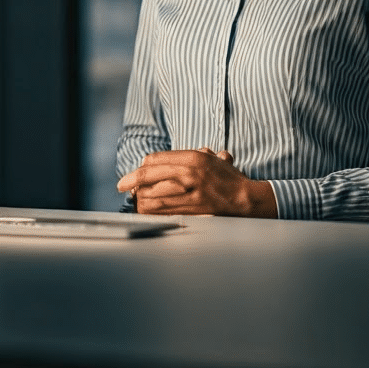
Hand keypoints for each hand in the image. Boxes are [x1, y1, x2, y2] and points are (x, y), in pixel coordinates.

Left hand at [117, 148, 276, 217]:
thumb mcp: (211, 159)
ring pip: (151, 196)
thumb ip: (189, 155)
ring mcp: (190, 193)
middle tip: (123, 187)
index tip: (131, 174)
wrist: (246, 200)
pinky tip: (145, 211)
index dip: (139, 168)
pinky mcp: (191, 211)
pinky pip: (162, 211)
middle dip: (131, 182)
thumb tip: (159, 161)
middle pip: (148, 176)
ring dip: (139, 199)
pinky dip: (149, 212)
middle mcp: (190, 174)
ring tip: (135, 200)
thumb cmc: (228, 179)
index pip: (155, 160)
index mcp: (194, 158)